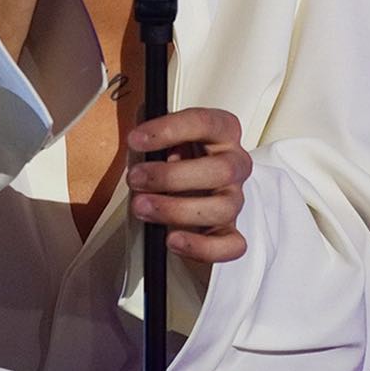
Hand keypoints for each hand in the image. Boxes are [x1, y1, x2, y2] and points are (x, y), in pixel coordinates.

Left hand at [125, 107, 250, 264]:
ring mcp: (234, 199)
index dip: (169, 130)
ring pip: (221, 208)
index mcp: (222, 132)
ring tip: (142, 207)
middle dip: (171, 176)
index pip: (204, 124)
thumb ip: (150, 134)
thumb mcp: (161, 137)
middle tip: (136, 178)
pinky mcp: (230, 232)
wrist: (185, 187)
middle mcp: (234, 164)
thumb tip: (135, 137)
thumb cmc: (174, 157)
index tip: (136, 139)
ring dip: (176, 210)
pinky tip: (173, 239)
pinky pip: (230, 245)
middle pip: (221, 170)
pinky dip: (201, 246)